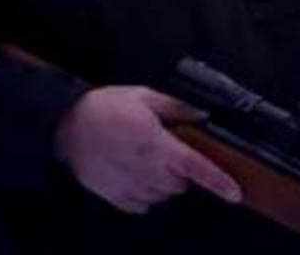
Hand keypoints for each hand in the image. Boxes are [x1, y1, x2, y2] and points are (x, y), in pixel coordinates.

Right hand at [54, 86, 241, 213]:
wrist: (64, 125)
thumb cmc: (104, 107)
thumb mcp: (141, 96)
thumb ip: (174, 107)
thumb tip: (203, 115)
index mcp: (158, 145)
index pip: (196, 167)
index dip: (219, 182)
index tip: (235, 194)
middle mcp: (148, 170)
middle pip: (181, 183)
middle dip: (177, 168)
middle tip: (158, 148)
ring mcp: (133, 187)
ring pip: (163, 194)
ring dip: (160, 181)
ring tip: (139, 158)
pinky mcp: (118, 198)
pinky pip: (143, 203)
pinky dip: (142, 192)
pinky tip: (128, 171)